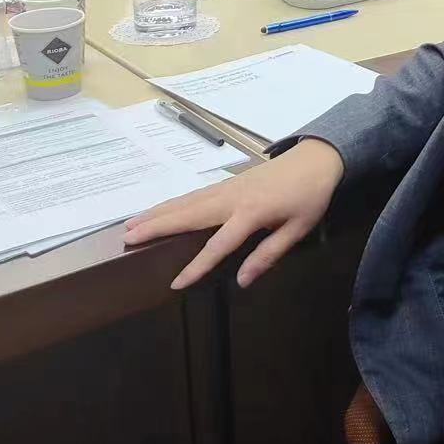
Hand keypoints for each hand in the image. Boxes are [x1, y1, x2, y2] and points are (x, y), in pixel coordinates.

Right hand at [124, 138, 345, 288]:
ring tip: (130, 225)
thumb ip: (268, 255)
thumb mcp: (297, 230)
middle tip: (127, 238)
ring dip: (158, 213)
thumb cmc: (309, 197)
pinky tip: (159, 211)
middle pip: (189, 214)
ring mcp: (227, 187)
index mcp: (252, 213)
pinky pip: (194, 195)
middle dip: (157, 226)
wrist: (316, 159)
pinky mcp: (227, 182)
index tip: (176, 283)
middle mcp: (232, 198)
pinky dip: (172, 203)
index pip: (219, 245)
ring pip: (186, 202)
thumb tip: (242, 281)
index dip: (197, 266)